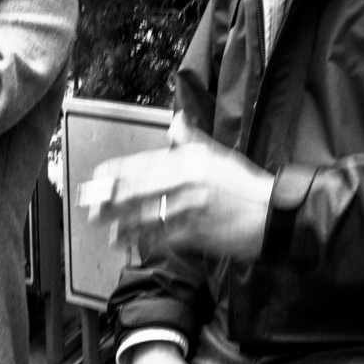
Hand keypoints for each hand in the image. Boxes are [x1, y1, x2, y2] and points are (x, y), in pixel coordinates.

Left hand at [83, 136, 274, 260]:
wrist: (271, 214)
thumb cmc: (245, 185)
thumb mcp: (220, 155)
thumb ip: (192, 139)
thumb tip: (176, 120)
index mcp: (191, 160)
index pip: (144, 163)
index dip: (117, 172)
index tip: (98, 178)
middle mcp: (187, 181)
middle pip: (136, 190)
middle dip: (109, 200)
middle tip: (92, 207)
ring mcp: (189, 208)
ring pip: (144, 216)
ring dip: (120, 224)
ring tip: (106, 229)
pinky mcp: (193, 232)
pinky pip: (159, 236)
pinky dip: (141, 240)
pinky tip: (129, 243)